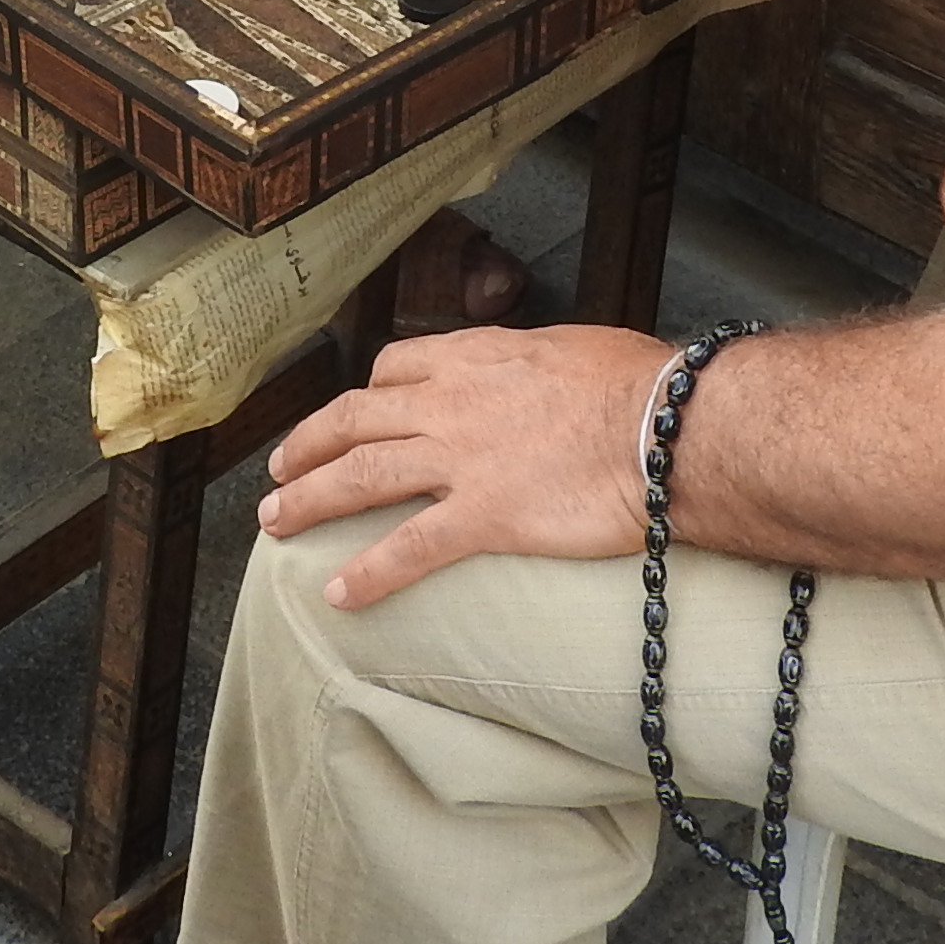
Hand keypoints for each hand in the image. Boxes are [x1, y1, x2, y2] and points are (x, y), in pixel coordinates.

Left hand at [256, 322, 661, 605]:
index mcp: (475, 359)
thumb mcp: (574, 349)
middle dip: (306, 446)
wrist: (670, 426)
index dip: (364, 396)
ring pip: (360, 476)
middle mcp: (452, 404)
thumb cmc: (643, 386)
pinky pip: (408, 549)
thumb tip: (541, 378)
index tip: (351, 415)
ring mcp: (461, 460)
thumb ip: (536, 366)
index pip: (394, 369)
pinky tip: (337, 594)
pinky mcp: (483, 517)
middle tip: (277, 470)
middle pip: (354, 420)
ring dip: (308, 500)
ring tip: (274, 524)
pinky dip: (367, 574)